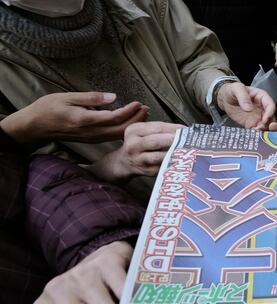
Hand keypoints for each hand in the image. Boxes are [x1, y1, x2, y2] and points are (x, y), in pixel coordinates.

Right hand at [0, 92, 148, 145]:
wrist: (35, 127)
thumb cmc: (48, 108)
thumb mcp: (67, 97)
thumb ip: (92, 98)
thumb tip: (114, 97)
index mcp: (84, 120)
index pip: (113, 118)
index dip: (129, 111)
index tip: (139, 103)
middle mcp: (90, 132)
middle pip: (120, 129)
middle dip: (136, 120)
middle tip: (147, 108)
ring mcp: (91, 138)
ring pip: (117, 135)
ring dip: (132, 125)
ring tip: (143, 114)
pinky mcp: (91, 140)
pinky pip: (112, 137)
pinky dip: (124, 129)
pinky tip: (130, 122)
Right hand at [89, 121, 183, 181]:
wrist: (124, 162)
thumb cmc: (138, 143)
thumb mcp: (141, 130)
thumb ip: (157, 126)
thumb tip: (182, 127)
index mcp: (135, 130)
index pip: (158, 127)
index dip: (174, 128)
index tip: (188, 129)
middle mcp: (134, 144)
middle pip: (157, 141)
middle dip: (175, 140)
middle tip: (190, 139)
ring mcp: (139, 159)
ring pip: (159, 156)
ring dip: (175, 153)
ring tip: (188, 150)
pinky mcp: (146, 171)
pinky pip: (162, 167)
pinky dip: (173, 163)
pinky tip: (182, 160)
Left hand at [216, 82, 274, 129]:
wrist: (225, 99)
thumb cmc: (232, 90)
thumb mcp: (236, 88)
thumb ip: (243, 96)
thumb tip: (249, 108)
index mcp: (261, 97)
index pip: (270, 105)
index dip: (269, 113)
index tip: (264, 120)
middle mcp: (262, 108)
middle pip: (271, 117)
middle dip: (267, 124)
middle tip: (260, 128)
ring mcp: (257, 116)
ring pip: (265, 125)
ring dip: (262, 130)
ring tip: (255, 132)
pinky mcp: (251, 123)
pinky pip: (256, 130)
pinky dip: (256, 133)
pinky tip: (251, 134)